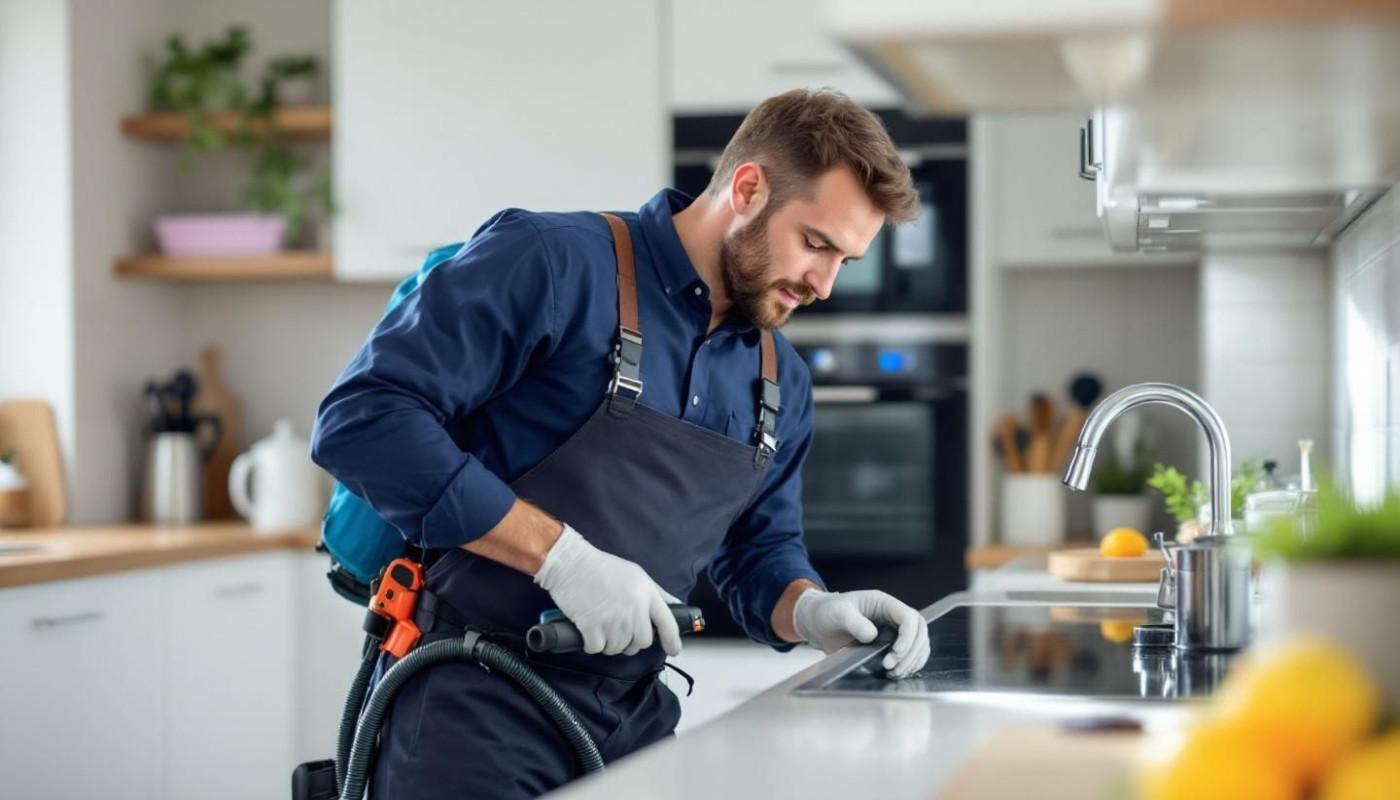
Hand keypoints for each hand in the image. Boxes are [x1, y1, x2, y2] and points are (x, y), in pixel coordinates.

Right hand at [532, 524, 682, 656]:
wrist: (570, 564)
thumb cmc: (602, 567)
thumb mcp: (636, 574)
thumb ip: (656, 592)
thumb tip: (674, 605)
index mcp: (646, 593)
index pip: (667, 623)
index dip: (672, 640)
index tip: (673, 650)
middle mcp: (634, 608)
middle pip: (642, 641)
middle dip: (632, 641)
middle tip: (620, 631)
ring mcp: (614, 619)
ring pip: (619, 648)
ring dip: (610, 642)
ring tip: (601, 625)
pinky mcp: (592, 627)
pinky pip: (597, 648)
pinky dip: (592, 644)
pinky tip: (589, 630)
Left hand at [792, 589, 929, 678]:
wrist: (818, 622)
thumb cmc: (828, 611)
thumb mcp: (838, 613)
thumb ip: (854, 622)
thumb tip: (872, 635)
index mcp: (883, 603)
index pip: (909, 617)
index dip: (908, 636)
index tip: (895, 653)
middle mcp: (892, 616)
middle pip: (919, 632)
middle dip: (911, 652)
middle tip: (892, 667)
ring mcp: (893, 631)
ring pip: (918, 645)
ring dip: (911, 661)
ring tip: (893, 673)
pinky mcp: (890, 645)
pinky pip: (910, 655)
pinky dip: (908, 665)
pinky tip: (895, 673)